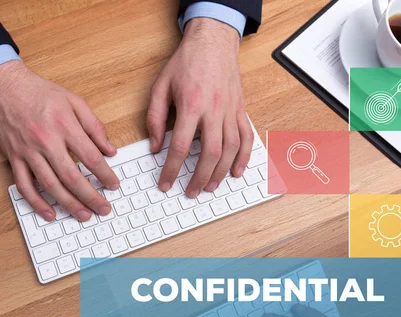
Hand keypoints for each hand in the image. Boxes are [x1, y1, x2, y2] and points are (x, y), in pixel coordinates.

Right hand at [0, 61, 119, 221]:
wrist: (3, 84)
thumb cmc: (39, 91)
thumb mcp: (74, 100)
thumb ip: (94, 126)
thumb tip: (109, 149)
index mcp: (64, 125)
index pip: (90, 157)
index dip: (105, 174)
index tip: (114, 186)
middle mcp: (46, 141)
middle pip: (72, 177)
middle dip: (90, 196)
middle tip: (103, 209)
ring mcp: (28, 151)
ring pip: (50, 185)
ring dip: (68, 204)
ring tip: (83, 215)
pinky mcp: (14, 157)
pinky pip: (24, 185)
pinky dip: (36, 202)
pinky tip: (49, 213)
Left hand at [147, 18, 252, 197]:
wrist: (213, 41)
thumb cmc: (186, 62)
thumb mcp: (160, 86)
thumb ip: (155, 117)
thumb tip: (155, 146)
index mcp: (191, 105)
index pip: (180, 147)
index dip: (171, 169)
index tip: (165, 183)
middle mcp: (214, 110)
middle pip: (209, 154)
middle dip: (199, 178)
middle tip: (190, 192)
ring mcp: (231, 111)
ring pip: (230, 149)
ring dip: (221, 172)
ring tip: (210, 187)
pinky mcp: (240, 109)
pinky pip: (246, 137)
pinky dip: (244, 157)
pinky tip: (237, 171)